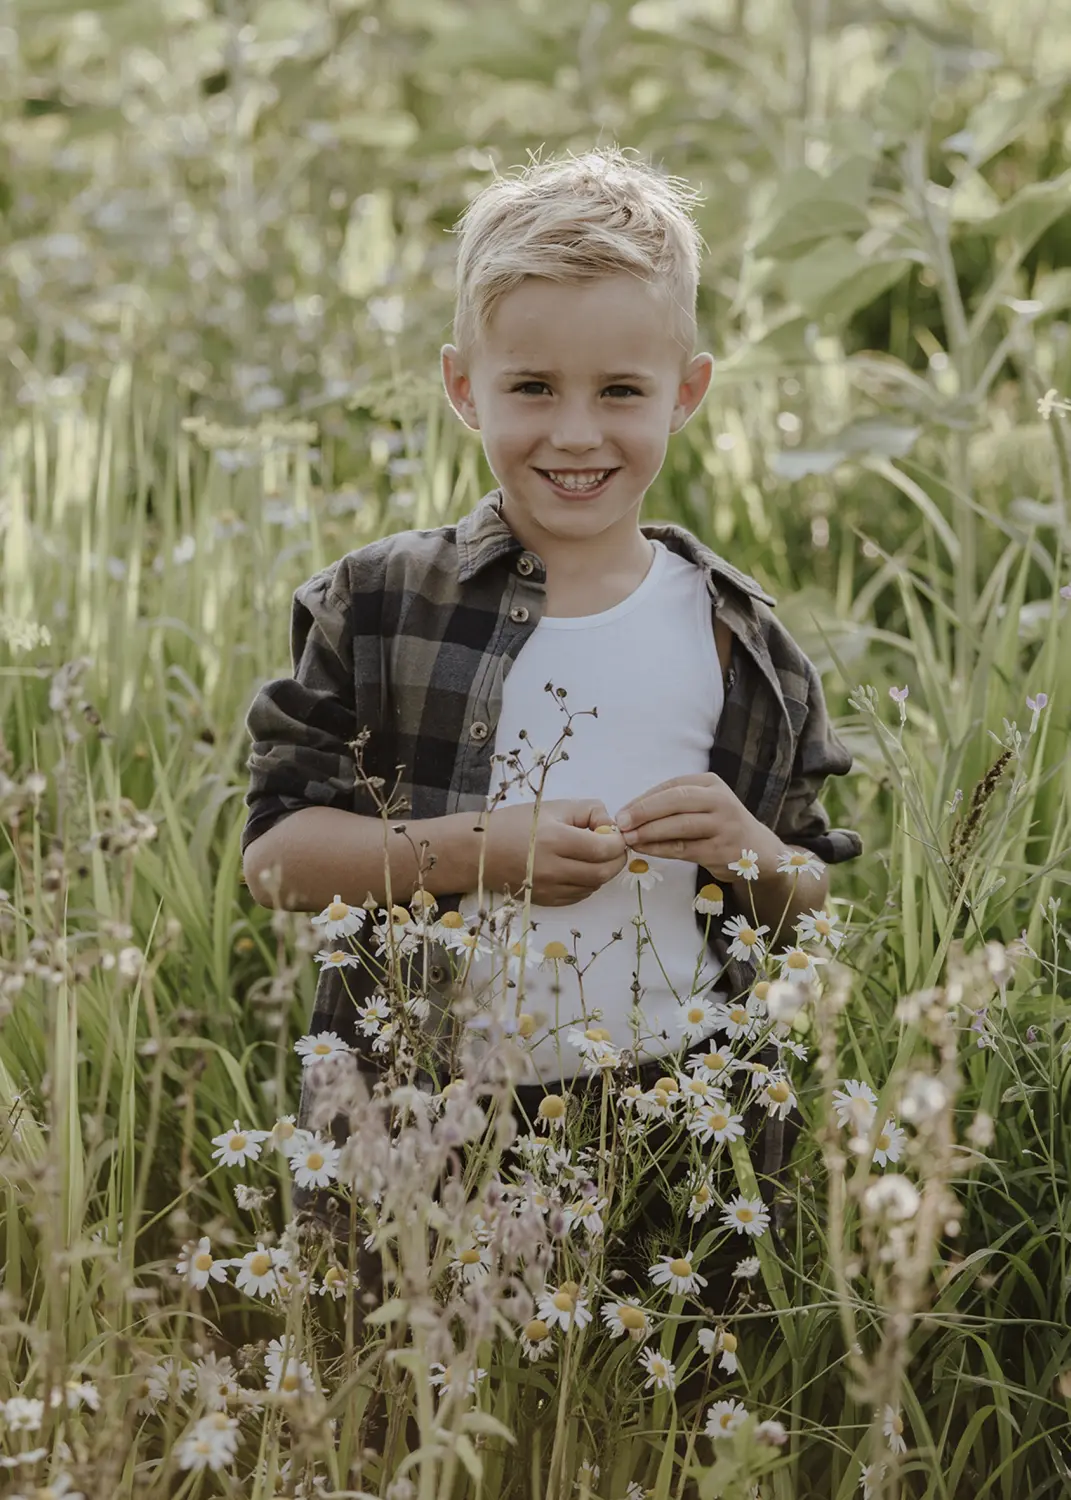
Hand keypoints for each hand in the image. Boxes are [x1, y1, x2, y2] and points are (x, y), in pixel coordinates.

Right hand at [481, 798, 628, 907]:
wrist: (479, 851)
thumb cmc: (516, 823)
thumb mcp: (554, 807)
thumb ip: (590, 811)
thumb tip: (612, 828)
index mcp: (556, 840)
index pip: (605, 848)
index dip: (618, 841)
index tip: (614, 833)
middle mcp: (554, 869)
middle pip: (604, 872)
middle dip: (616, 859)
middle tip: (612, 846)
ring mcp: (550, 889)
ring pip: (595, 885)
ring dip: (603, 871)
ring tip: (592, 855)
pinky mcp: (547, 901)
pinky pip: (580, 895)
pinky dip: (588, 883)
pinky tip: (578, 869)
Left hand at [614, 773, 782, 882]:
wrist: (758, 851)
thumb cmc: (719, 825)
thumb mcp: (703, 805)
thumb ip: (674, 804)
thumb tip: (630, 812)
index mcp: (711, 783)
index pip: (672, 786)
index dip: (644, 799)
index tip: (622, 811)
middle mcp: (719, 800)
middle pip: (676, 800)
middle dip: (644, 811)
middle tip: (621, 822)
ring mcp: (723, 825)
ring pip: (679, 825)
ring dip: (649, 832)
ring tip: (628, 838)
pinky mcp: (721, 850)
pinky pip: (684, 848)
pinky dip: (660, 849)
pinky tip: (644, 850)